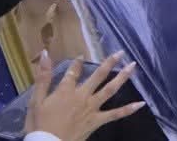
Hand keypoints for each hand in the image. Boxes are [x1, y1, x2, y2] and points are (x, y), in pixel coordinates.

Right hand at [24, 52, 144, 140]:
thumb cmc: (39, 125)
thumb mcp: (35, 100)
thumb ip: (42, 77)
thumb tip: (46, 53)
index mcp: (66, 90)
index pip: (73, 72)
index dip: (77, 63)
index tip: (81, 55)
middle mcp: (82, 96)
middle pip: (98, 76)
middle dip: (109, 62)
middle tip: (121, 52)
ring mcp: (92, 108)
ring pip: (110, 89)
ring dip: (122, 77)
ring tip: (133, 65)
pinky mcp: (97, 121)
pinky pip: (115, 114)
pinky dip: (128, 109)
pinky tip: (141, 103)